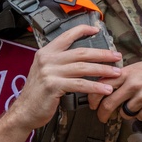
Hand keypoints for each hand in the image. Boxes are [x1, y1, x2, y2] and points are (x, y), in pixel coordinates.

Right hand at [0, 25, 121, 141]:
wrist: (24, 111)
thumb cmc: (38, 93)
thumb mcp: (45, 71)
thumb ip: (60, 62)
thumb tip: (82, 58)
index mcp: (46, 52)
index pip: (67, 35)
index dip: (83, 30)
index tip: (97, 30)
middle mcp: (47, 59)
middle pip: (81, 52)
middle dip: (102, 54)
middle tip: (117, 56)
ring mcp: (50, 71)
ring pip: (83, 67)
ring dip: (103, 70)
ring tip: (116, 73)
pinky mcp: (53, 85)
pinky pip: (80, 84)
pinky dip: (95, 86)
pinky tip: (105, 89)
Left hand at [91, 61, 141, 122]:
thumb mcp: (141, 68)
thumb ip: (124, 76)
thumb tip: (105, 85)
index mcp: (129, 73)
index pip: (103, 85)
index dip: (94, 96)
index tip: (92, 104)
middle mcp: (134, 84)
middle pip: (109, 103)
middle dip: (103, 113)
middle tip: (102, 117)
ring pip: (125, 112)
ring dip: (129, 111)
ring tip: (141, 103)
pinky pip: (139, 117)